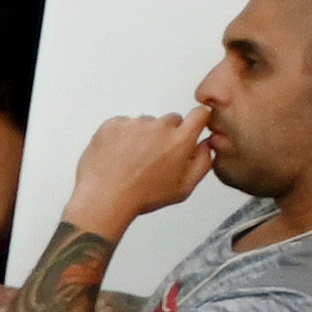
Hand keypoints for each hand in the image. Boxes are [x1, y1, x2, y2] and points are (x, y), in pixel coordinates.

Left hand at [65, 110, 211, 230]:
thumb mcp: (184, 187)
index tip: (195, 122)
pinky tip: (120, 155)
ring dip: (143, 136)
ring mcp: (135, 123)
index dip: (199, 119)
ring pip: (146, 123)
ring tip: (134, 160)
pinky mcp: (114, 124)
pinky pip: (124, 124)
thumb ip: (202, 162)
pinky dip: (122, 136)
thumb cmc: (142, 196)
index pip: (200, 114)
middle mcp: (159, 127)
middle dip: (168, 134)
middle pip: (171, 120)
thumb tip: (206, 145)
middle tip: (155, 156)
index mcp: (180, 140)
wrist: (105, 198)